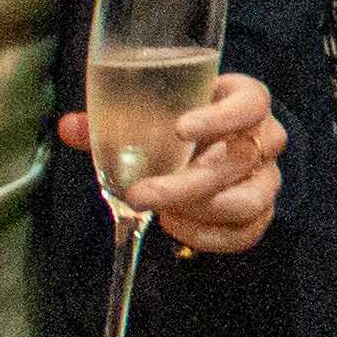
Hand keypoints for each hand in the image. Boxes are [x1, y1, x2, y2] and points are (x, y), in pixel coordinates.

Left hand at [60, 72, 285, 255]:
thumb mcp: (153, 111)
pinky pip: (245, 233)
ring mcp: (267, 178)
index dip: (220, 118)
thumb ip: (114, 118)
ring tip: (161, 212)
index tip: (180, 129)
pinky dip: (207, 236)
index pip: (250, 104)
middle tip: (142, 194)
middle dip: (186, 182)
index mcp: (245, 100)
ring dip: (199, 211)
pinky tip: (174, 226)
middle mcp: (264, 138)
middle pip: (239, 160)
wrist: (210, 146)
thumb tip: (69, 127)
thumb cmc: (180, 119)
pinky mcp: (261, 213)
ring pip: (247, 201)